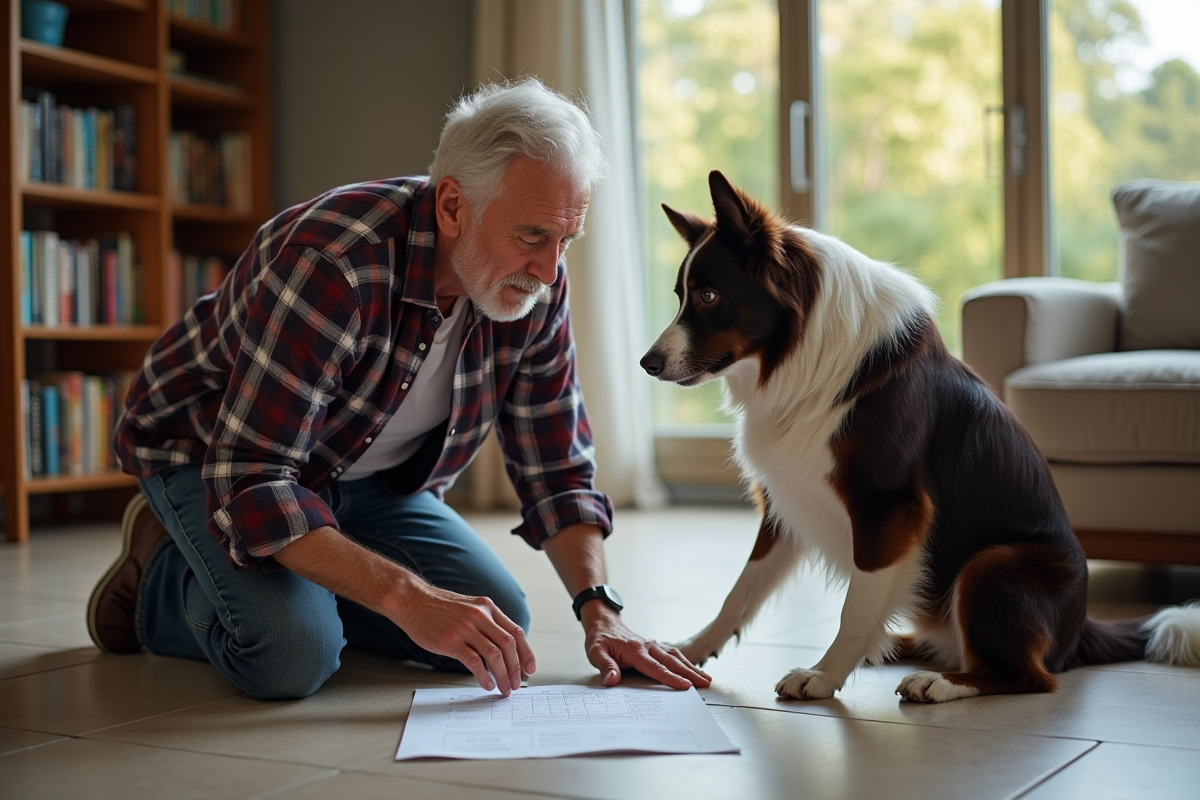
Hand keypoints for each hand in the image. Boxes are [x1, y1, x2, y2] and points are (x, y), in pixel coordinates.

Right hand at [393, 581, 536, 696]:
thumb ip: (486, 623)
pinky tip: (487, 684)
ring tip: (504, 688)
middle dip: (516, 668)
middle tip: (517, 684)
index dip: (526, 653)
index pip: (516, 632)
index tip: (530, 669)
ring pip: (495, 655)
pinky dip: (484, 676)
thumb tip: (502, 649)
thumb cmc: (439, 609)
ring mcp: (466, 628)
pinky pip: (474, 661)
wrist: (413, 601)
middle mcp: (480, 616)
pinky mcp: (451, 641)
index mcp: (488, 608)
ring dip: (503, 675)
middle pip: (508, 645)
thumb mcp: (469, 608)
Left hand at [580, 604, 711, 689]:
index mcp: (634, 650)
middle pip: (672, 661)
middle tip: (705, 683)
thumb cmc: (600, 639)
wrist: (604, 624)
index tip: (685, 686)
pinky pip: (673, 654)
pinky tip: (694, 669)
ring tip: (706, 679)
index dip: (670, 677)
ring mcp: (653, 646)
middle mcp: (647, 646)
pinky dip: (685, 662)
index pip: (655, 667)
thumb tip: (612, 680)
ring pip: (676, 656)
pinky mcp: (655, 647)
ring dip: (691, 667)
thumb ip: (606, 666)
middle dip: (690, 673)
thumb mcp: (596, 653)